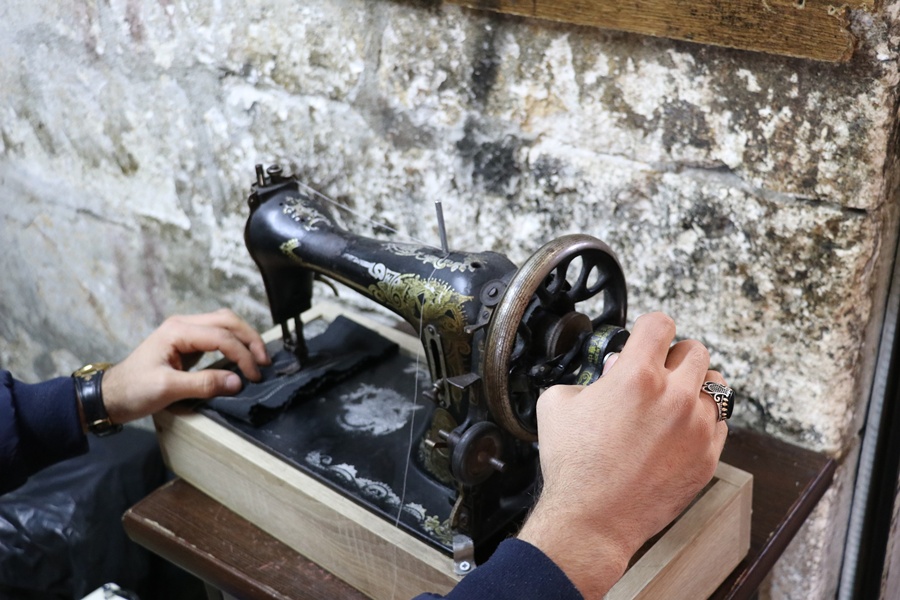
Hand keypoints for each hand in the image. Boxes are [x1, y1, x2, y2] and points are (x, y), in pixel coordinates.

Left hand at [99, 309, 270, 424]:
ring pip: (224, 324)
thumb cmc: (133, 390)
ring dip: (244, 338)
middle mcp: (183, 324)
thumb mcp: (168, 389)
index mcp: (178, 330)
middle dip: (250, 339)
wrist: (110, 395)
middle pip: (227, 321)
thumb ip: (204, 383)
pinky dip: (234, 343)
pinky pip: (217, 335)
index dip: (242, 354)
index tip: (254, 375)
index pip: (221, 336)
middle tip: (264, 362)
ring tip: (258, 358)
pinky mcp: (187, 342)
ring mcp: (185, 332)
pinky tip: (242, 356)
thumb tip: (237, 382)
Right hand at [517, 312, 727, 597]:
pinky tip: (677, 431)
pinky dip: (701, 421)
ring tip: (674, 400)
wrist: (592, 519)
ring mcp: (696, 428)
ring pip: (716, 385)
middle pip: (695, 350)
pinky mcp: (708, 457)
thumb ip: (586, 377)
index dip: (648, 328)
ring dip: (695, 386)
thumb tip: (605, 374)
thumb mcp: (556, 403)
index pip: (660, 324)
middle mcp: (674, 397)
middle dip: (673, 355)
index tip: (646, 337)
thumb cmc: (572, 465)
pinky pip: (719, 423)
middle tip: (657, 371)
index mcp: (636, 376)